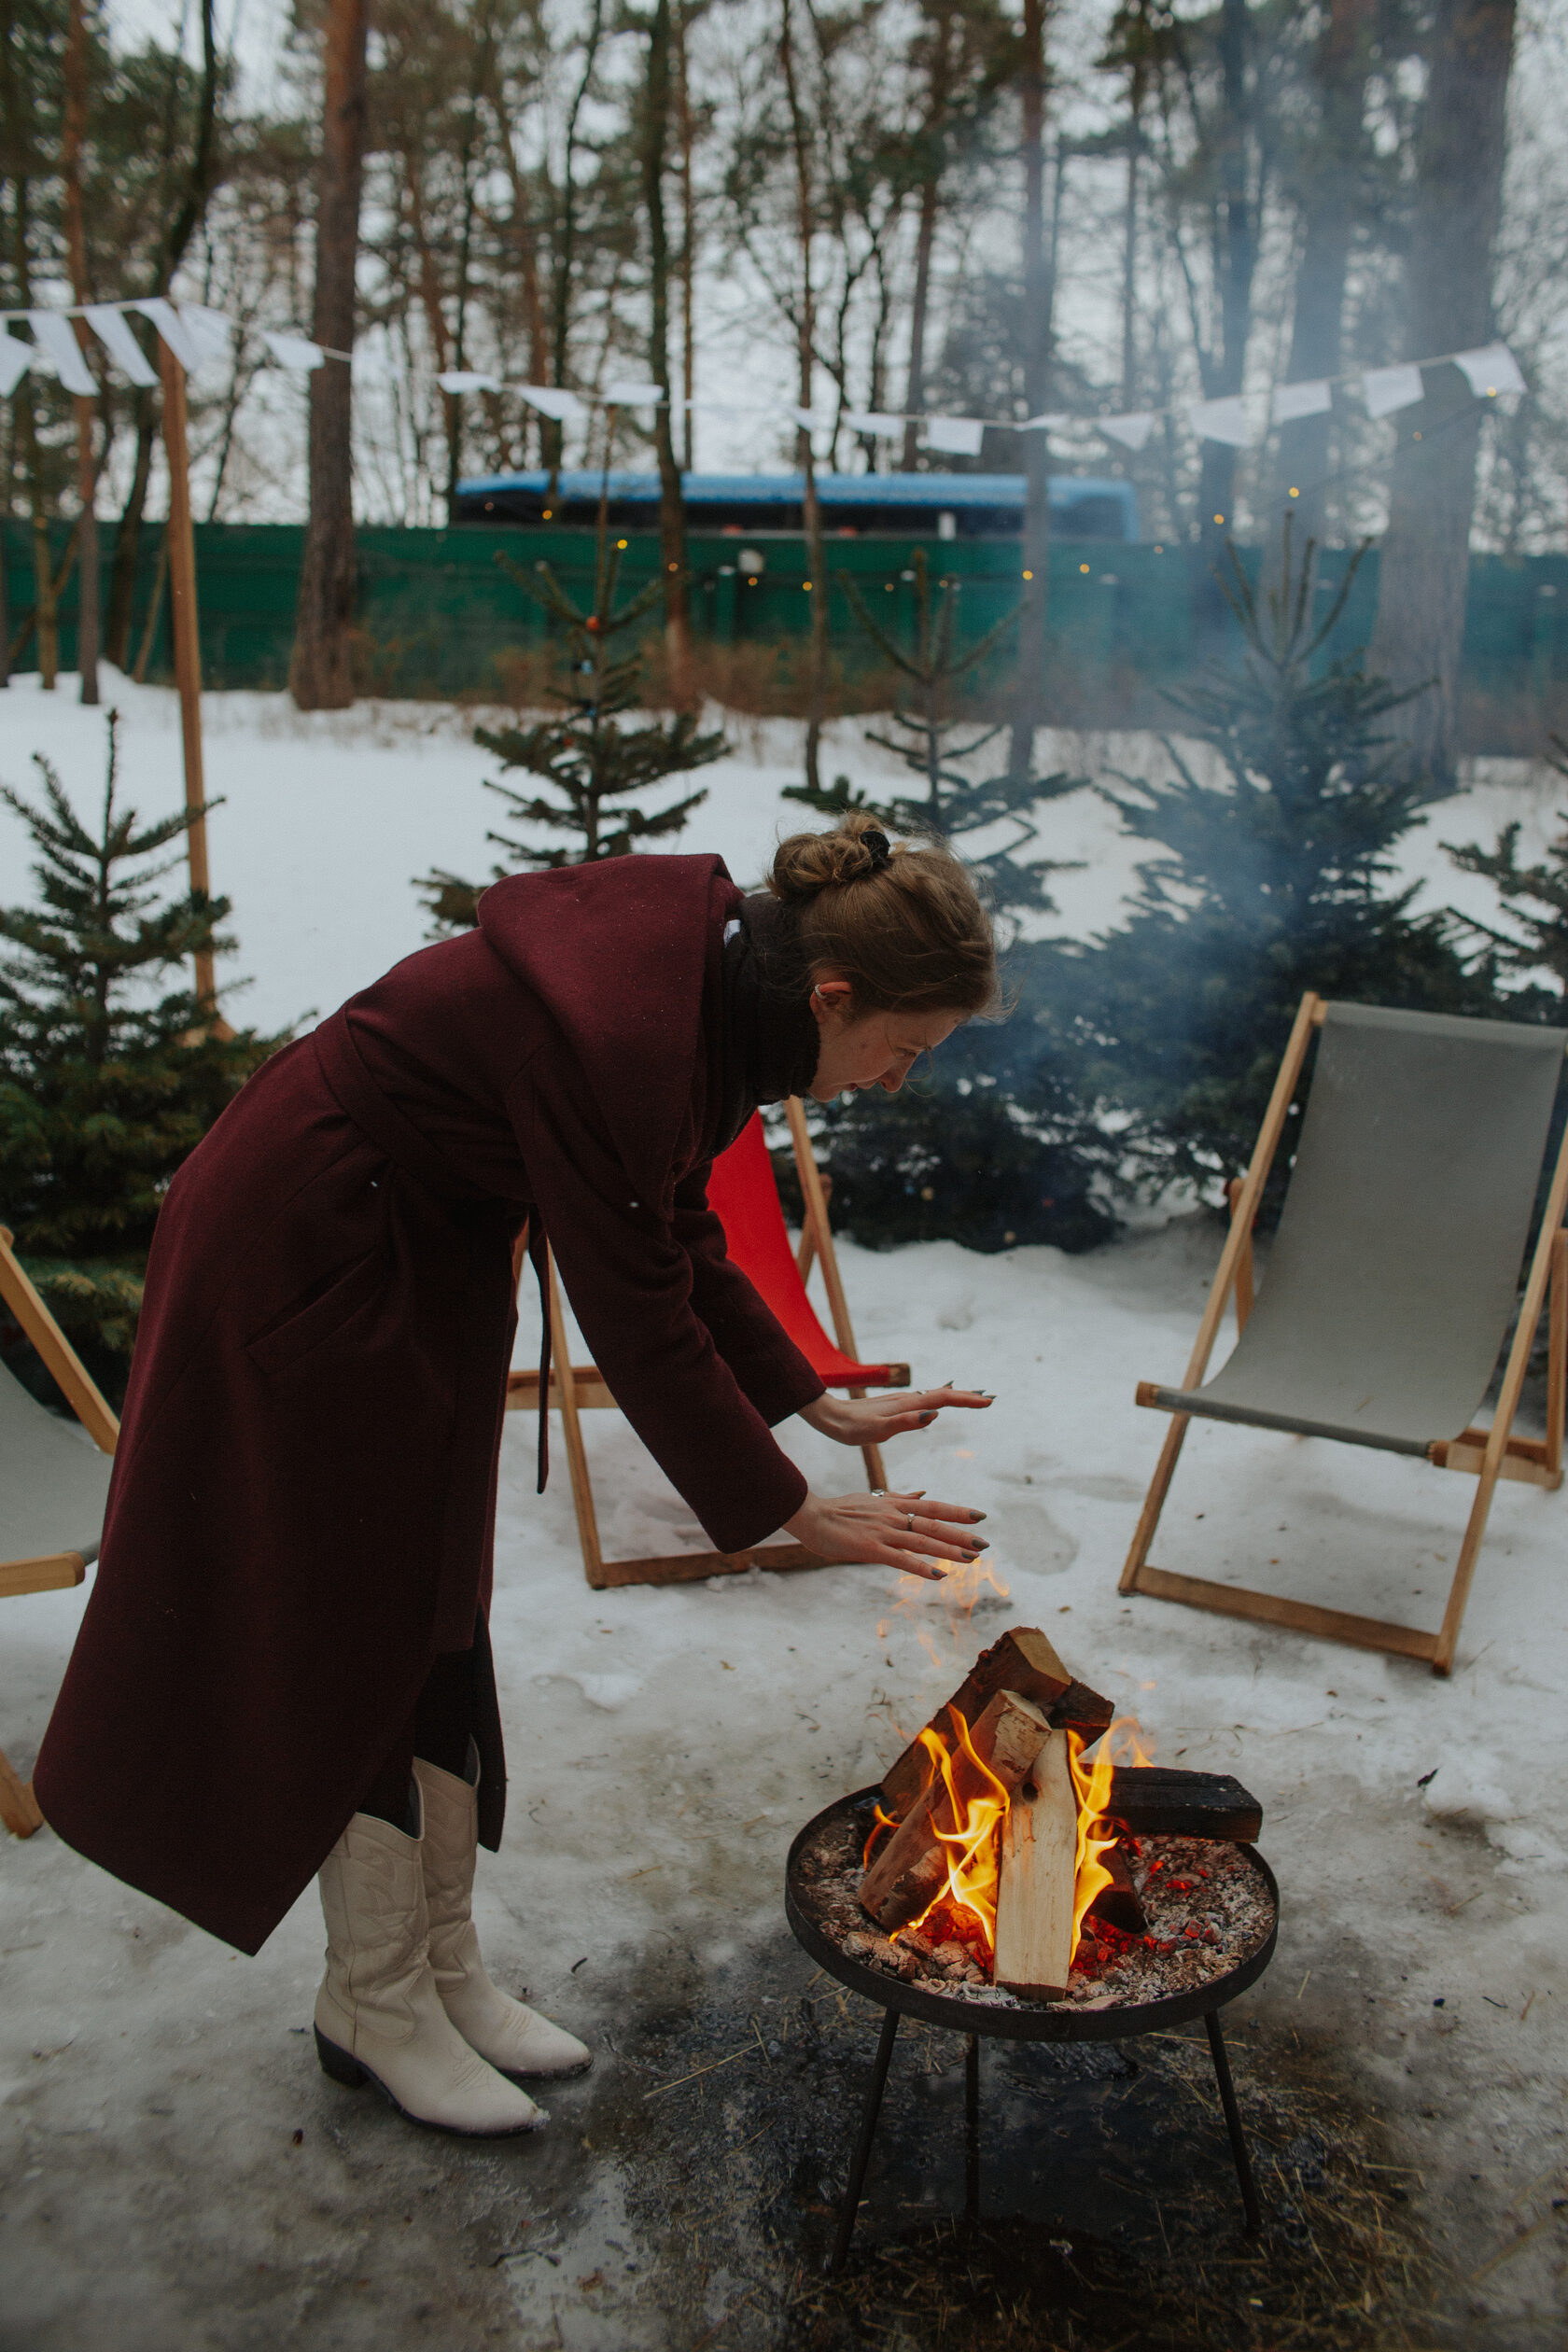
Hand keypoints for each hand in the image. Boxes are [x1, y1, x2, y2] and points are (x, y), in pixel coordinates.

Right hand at [783, 1488, 988, 1580]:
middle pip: (934, 1524)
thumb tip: (924, 1493)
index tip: (980, 1516)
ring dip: (949, 1550)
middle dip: (961, 1535)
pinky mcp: (871, 1548)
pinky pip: (901, 1559)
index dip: (958, 1511)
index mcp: (895, 1504)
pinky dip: (921, 1567)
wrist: (812, 1516)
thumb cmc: (841, 1509)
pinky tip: (939, 1575)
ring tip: (972, 1559)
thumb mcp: (874, 1498)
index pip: (934, 1507)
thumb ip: (900, 1497)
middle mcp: (893, 1516)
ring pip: (923, 1541)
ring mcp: (883, 1532)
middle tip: (985, 1544)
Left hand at [798, 1383, 991, 1448]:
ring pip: (935, 1397)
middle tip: (990, 1399)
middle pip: (943, 1395)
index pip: (943, 1400)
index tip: (987, 1402)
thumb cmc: (850, 1428)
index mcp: (906, 1406)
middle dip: (967, 1397)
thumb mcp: (875, 1431)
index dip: (966, 1400)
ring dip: (957, 1397)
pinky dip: (941, 1401)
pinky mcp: (896, 1407)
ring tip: (975, 1399)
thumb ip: (904, 1423)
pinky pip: (925, 1401)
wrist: (830, 1417)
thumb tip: (933, 1416)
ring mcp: (902, 1403)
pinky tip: (941, 1405)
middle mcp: (907, 1401)